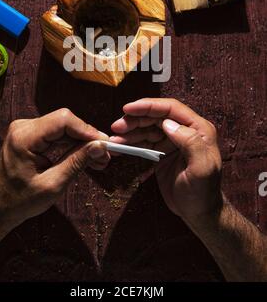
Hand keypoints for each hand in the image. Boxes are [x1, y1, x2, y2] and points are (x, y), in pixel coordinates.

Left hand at [0, 108, 109, 229]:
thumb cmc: (19, 201)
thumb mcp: (53, 185)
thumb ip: (77, 162)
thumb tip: (100, 147)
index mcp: (24, 137)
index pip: (63, 120)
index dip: (87, 130)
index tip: (105, 144)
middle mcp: (24, 127)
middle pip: (65, 122)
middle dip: (87, 138)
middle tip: (106, 155)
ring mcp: (26, 129)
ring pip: (64, 127)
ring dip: (82, 142)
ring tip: (99, 160)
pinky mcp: (31, 135)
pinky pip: (57, 134)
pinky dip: (72, 145)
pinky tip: (86, 157)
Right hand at [111, 98, 222, 223]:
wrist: (198, 213)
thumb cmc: (203, 192)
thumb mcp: (201, 168)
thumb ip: (190, 143)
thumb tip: (168, 124)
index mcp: (198, 129)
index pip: (171, 109)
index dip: (149, 106)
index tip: (128, 108)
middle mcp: (185, 131)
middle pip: (156, 117)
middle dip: (135, 119)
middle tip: (116, 126)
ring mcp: (172, 141)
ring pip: (148, 128)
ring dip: (130, 131)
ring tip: (114, 138)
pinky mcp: (162, 151)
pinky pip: (144, 141)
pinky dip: (131, 142)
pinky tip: (119, 145)